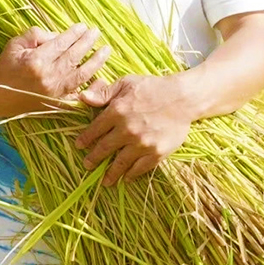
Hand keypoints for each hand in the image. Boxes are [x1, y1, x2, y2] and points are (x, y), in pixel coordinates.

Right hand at [0, 24, 110, 102]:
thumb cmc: (6, 66)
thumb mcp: (15, 44)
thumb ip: (36, 34)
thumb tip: (58, 35)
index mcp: (36, 61)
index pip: (61, 44)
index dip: (74, 34)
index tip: (83, 26)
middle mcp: (48, 77)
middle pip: (74, 57)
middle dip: (88, 43)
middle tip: (96, 32)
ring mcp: (54, 92)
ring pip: (81, 75)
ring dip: (96, 62)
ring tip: (106, 50)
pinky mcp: (57, 103)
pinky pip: (78, 95)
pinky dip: (90, 87)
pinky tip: (101, 77)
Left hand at [76, 74, 194, 185]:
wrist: (183, 98)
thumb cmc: (154, 88)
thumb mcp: (127, 83)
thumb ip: (104, 92)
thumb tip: (82, 97)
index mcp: (117, 111)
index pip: (94, 130)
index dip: (85, 139)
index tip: (79, 146)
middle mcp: (126, 130)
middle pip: (104, 149)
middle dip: (93, 159)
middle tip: (87, 165)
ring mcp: (142, 144)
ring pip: (120, 163)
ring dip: (110, 173)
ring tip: (105, 181)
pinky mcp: (156, 152)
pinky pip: (139, 168)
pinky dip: (131, 175)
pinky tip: (126, 178)